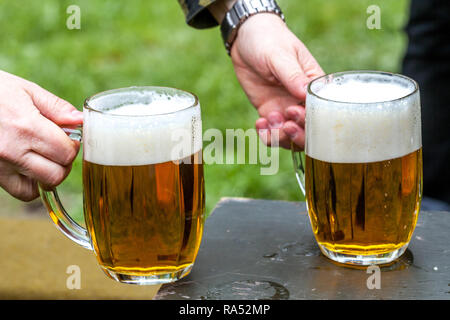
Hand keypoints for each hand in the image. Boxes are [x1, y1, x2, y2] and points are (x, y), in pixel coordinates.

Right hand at [0, 70, 82, 200]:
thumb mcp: (26, 90)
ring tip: (43, 157)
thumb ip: (56, 107)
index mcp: (25, 126)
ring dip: (49, 176)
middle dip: (64, 163)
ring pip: (40, 188)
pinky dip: (31, 185)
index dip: (73, 146)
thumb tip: (80, 121)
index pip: (66, 152)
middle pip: (57, 175)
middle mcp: (11, 150)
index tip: (68, 137)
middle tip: (58, 149)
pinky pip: (21, 192)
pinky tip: (29, 167)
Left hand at [230, 13, 323, 148]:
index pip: (321, 111)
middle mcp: (303, 101)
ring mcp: (286, 109)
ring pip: (291, 137)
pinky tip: (259, 124)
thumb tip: (304, 93)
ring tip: (267, 122)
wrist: (246, 40)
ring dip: (281, 137)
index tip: (293, 110)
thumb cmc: (269, 40)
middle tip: (284, 125)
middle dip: (299, 134)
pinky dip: (267, 136)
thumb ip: (292, 75)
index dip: (310, 119)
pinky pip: (272, 133)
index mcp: (315, 86)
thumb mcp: (280, 55)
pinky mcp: (270, 112)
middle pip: (310, 130)